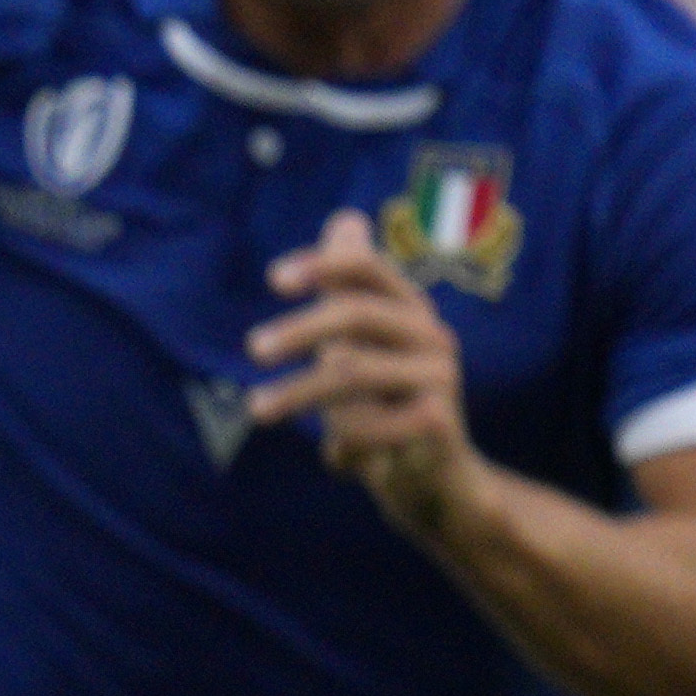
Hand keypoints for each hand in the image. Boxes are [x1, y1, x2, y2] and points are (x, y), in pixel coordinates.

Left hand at [246, 210, 469, 518]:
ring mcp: (441, 378)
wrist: (434, 477)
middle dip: (299, 329)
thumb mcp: (363, 343)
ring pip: (351, 370)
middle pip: (356, 314)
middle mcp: (432, 335)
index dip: (323, 265)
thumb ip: (349, 285)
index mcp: (409, 308)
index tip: (274, 279)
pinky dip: (338, 444)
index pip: (368, 268)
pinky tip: (335, 459)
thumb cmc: (387, 400)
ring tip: (256, 409)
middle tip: (254, 349)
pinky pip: (365, 425)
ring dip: (297, 392)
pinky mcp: (439, 423)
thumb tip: (345, 218)